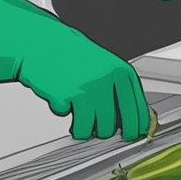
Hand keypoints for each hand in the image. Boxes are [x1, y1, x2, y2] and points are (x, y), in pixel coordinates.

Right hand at [17, 31, 151, 141]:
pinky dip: (68, 118)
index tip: (132, 135)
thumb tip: (132, 119)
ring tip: (78, 116)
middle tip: (98, 130)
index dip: (135, 127)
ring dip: (86, 129)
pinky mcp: (68, 98)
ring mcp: (88, 90)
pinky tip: (64, 102)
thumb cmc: (72, 55)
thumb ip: (119, 90)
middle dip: (105, 132)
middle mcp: (108, 81)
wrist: (42, 43)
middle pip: (115, 125)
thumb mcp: (105, 66)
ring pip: (95, 130)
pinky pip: (74, 124)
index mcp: (122, 72)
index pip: (138, 111)